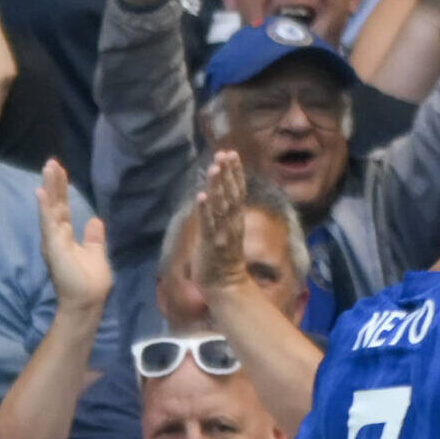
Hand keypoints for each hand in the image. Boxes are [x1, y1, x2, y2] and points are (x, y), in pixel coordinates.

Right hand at [36, 159, 111, 312]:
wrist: (87, 302)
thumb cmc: (90, 282)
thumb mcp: (95, 253)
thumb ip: (93, 237)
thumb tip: (94, 220)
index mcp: (65, 235)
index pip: (62, 207)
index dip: (60, 189)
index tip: (59, 170)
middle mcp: (56, 235)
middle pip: (54, 204)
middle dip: (53, 183)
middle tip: (52, 161)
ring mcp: (53, 240)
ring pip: (50, 209)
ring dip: (49, 188)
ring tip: (48, 168)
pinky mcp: (54, 247)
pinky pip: (48, 224)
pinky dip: (45, 208)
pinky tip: (42, 193)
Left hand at [190, 151, 252, 293]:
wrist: (225, 284)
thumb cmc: (222, 258)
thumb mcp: (228, 231)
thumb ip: (225, 213)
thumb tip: (220, 194)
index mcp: (236, 219)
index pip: (238, 191)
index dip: (235, 172)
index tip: (232, 154)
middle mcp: (231, 223)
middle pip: (231, 194)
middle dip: (228, 173)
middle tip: (224, 154)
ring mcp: (221, 233)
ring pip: (221, 205)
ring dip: (218, 186)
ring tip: (215, 168)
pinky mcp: (210, 243)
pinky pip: (208, 224)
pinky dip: (205, 211)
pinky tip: (202, 197)